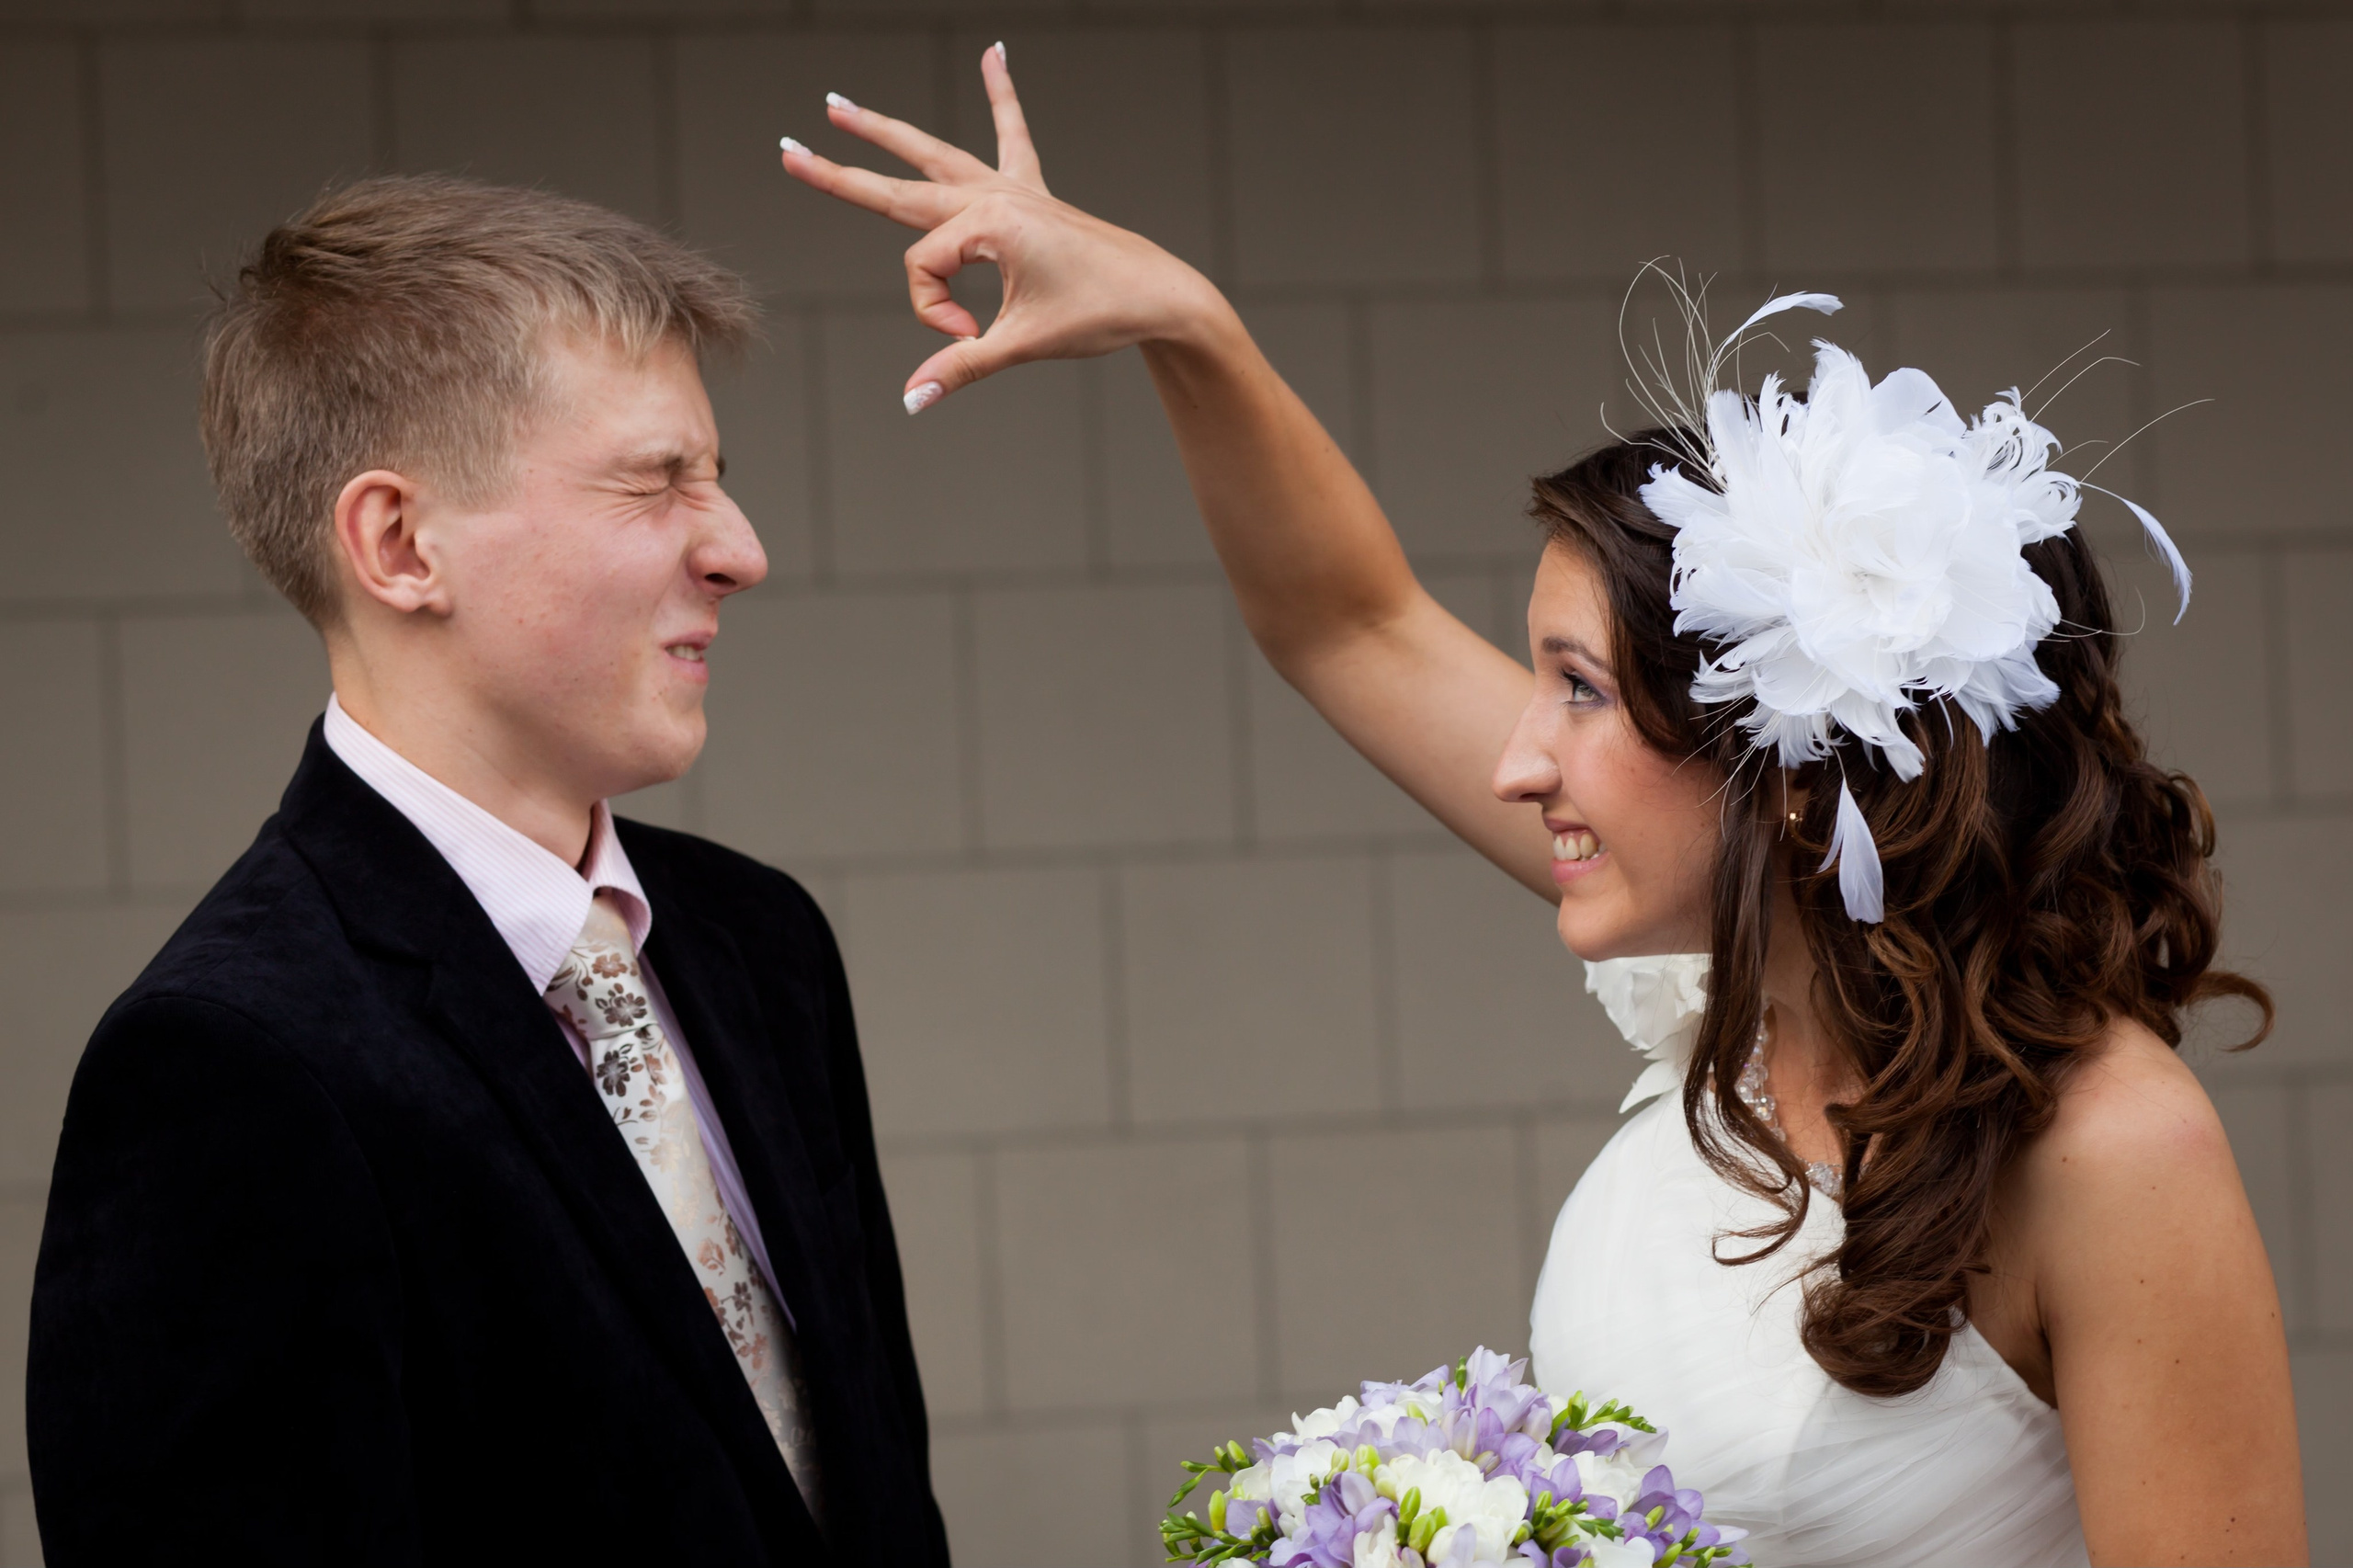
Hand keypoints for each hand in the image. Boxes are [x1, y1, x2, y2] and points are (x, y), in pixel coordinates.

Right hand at [780, 44, 1227, 410]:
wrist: (1161, 293)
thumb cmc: (1101, 312)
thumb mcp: (1023, 343)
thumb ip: (962, 366)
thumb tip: (912, 401)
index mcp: (988, 223)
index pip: (922, 268)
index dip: (937, 313)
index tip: (970, 336)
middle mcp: (994, 195)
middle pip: (897, 187)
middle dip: (840, 172)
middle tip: (788, 153)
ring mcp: (1012, 189)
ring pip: (935, 155)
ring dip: (887, 131)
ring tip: (839, 105)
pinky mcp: (1033, 194)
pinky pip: (1011, 135)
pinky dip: (1002, 96)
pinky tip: (996, 55)